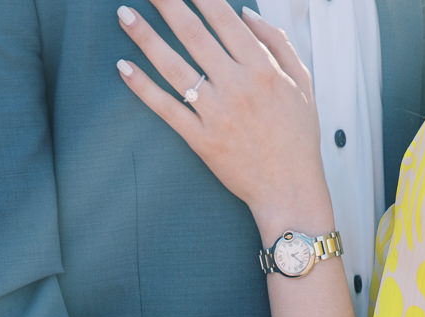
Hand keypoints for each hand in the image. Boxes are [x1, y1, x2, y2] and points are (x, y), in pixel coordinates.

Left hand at [117, 0, 327, 225]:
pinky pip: (166, 108)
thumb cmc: (298, 136)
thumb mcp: (301, 81)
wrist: (289, 190)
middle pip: (193, 34)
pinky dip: (143, 88)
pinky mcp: (201, 140)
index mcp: (262, 67)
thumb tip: (245, 12)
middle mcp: (237, 86)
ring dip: (145, 38)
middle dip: (167, 3)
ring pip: (174, 67)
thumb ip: (277, 42)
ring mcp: (216, 113)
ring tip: (123, 14)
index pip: (223, 18)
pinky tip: (123, 67)